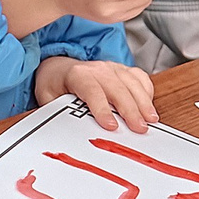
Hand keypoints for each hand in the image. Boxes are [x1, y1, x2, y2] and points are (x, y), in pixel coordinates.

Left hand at [40, 56, 157, 131]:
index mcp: (77, 74)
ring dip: (143, 102)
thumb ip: (58, 112)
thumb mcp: (48, 99)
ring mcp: (112, 67)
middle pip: (117, 88)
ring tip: (150, 120)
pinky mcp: (123, 70)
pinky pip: (139, 78)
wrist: (59, 69)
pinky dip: (146, 91)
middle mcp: (97, 68)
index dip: (102, 108)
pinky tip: (149, 107)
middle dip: (130, 109)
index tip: (111, 126)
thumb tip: (67, 131)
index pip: (92, 90)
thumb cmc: (55, 85)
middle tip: (139, 128)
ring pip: (132, 82)